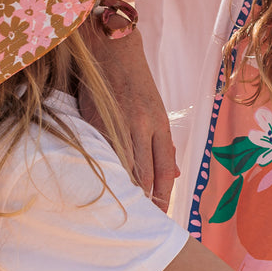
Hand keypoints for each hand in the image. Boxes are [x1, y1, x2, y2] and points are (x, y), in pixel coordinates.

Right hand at [78, 17, 178, 210]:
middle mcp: (144, 126)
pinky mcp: (97, 122)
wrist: (112, 48)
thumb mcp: (154, 109)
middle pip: (147, 176)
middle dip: (146, 202)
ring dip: (125, 194)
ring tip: (123, 212)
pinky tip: (103, 188)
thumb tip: (173, 175)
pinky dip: (105, 176)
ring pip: (126, 170)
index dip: (164, 196)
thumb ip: (161, 142)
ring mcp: (121, 125)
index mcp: (159, 123)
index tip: (161, 214)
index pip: (165, 170)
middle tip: (142, 222)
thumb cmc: (133, 81)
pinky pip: (104, 156)